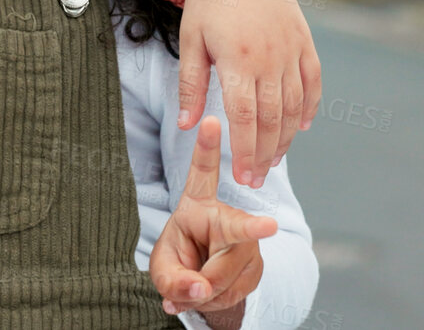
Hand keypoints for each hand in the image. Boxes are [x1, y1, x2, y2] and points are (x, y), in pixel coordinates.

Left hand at [150, 116, 277, 320]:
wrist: (204, 285)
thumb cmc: (180, 262)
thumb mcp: (164, 270)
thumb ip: (173, 280)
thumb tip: (201, 289)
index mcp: (198, 205)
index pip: (203, 173)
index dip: (207, 147)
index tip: (212, 121)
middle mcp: (228, 217)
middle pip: (234, 232)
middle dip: (242, 240)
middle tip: (260, 235)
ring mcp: (247, 243)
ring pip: (228, 273)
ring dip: (208, 291)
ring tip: (196, 286)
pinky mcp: (258, 265)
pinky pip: (236, 291)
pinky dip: (219, 301)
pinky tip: (212, 293)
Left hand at [177, 0, 321, 188]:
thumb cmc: (209, 0)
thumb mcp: (191, 39)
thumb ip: (191, 84)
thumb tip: (189, 126)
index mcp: (237, 58)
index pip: (243, 117)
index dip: (244, 150)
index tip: (242, 176)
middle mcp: (269, 58)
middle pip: (271, 118)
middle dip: (263, 154)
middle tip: (256, 179)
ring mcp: (291, 50)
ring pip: (295, 105)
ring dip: (285, 137)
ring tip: (273, 160)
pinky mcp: (305, 41)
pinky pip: (313, 81)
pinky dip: (310, 107)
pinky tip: (300, 128)